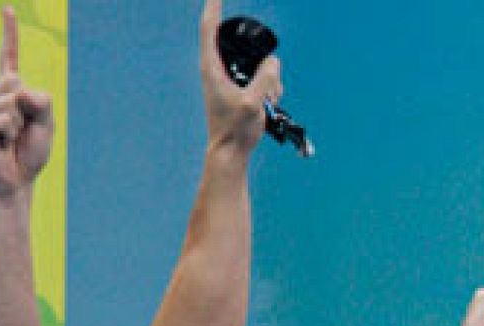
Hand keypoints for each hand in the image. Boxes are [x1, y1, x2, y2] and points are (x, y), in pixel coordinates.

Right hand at [0, 7, 53, 196]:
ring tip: (10, 140)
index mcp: (8, 92)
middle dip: (30, 111)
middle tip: (21, 132)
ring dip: (20, 126)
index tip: (8, 9)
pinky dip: (10, 133)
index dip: (9, 33)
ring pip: (12, 104)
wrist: (17, 181)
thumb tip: (20, 87)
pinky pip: (4, 119)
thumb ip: (43, 102)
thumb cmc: (30, 153)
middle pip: (17, 85)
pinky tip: (1, 145)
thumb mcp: (47, 125)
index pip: (9, 58)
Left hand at [199, 0, 275, 153]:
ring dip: (268, 77)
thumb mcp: (253, 103)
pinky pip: (258, 76)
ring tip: (270, 99)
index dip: (213, 7)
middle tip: (267, 89)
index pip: (209, 28)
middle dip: (261, 61)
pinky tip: (270, 101)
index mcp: (211, 68)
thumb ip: (265, 79)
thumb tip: (273, 62)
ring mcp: (226, 79)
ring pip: (254, 63)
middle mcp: (216, 69)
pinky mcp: (236, 88)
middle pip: (240, 47)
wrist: (230, 152)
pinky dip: (269, 85)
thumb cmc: (235, 130)